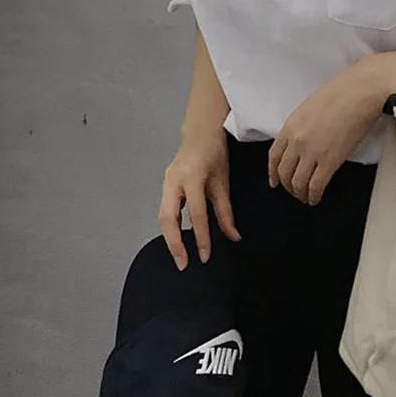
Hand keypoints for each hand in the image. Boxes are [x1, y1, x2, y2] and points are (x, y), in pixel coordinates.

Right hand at [159, 127, 240, 270]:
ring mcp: (166, 182)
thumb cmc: (214, 153)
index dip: (201, 237)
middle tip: (183, 263)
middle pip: (168, 218)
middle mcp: (174, 180)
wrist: (201, 133)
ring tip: (180, 256)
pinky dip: (170, 226)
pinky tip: (177, 238)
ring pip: (163, 216)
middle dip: (174, 244)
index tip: (205, 255)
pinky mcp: (165, 185)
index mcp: (192, 177)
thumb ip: (226, 211)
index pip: (197, 214)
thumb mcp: (223, 181)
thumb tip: (233, 236)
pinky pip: (165, 210)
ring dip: (170, 238)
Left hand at [268, 56, 388, 205]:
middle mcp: (296, 141)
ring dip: (300, 194)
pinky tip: (316, 198)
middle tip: (295, 191)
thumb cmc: (342, 92)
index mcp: (290, 125)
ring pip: (298, 183)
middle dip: (288, 186)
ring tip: (306, 197)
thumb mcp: (311, 106)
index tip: (275, 181)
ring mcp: (312, 152)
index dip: (273, 173)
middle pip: (284, 173)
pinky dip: (314, 196)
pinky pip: (315, 186)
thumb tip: (305, 140)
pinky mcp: (329, 161)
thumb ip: (303, 125)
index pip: (274, 156)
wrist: (361, 91)